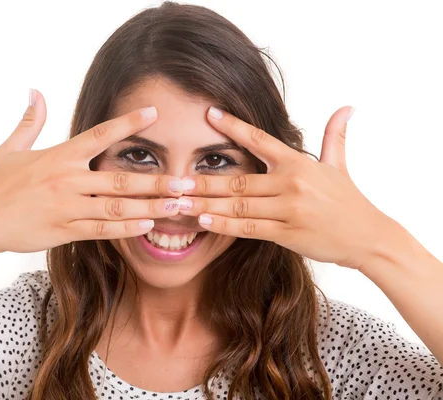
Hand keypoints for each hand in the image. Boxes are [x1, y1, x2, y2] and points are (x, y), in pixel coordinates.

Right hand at [0, 89, 184, 254]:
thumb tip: (35, 92)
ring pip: (116, 208)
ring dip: (149, 207)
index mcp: (59, 156)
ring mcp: (67, 208)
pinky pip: (100, 231)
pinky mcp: (63, 232)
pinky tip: (148, 226)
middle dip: (156, 181)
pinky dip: (125, 229)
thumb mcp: (10, 149)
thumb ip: (30, 121)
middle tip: (186, 182)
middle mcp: (67, 180)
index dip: (127, 123)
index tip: (154, 113)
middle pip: (119, 180)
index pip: (99, 135)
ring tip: (177, 206)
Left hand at [178, 106, 394, 269]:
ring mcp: (288, 209)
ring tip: (178, 202)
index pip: (260, 140)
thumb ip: (335, 136)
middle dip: (203, 180)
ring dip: (205, 204)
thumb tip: (347, 106)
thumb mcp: (340, 165)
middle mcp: (291, 183)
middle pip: (238, 180)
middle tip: (173, 178)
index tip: (210, 114)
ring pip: (238, 206)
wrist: (369, 237)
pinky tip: (202, 220)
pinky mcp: (287, 233)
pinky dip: (224, 224)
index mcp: (298, 163)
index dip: (234, 127)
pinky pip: (249, 229)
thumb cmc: (349, 201)